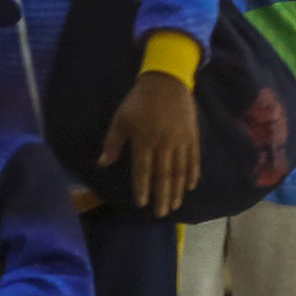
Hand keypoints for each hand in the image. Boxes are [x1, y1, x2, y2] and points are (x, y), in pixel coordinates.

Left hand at [98, 67, 201, 213]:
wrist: (167, 81)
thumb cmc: (139, 101)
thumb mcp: (121, 118)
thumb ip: (113, 142)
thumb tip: (102, 164)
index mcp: (144, 140)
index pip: (143, 170)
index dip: (143, 188)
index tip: (142, 204)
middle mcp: (164, 144)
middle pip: (164, 175)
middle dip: (163, 196)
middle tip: (162, 213)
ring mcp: (180, 141)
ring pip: (180, 170)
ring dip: (178, 190)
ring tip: (176, 205)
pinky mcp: (192, 136)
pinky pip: (193, 159)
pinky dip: (192, 173)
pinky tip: (190, 186)